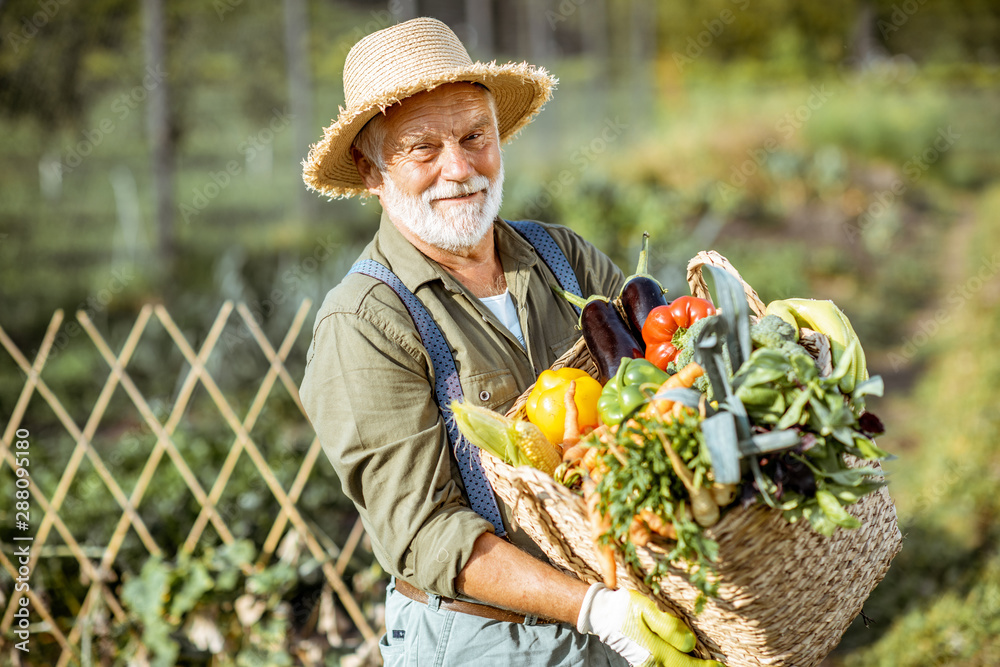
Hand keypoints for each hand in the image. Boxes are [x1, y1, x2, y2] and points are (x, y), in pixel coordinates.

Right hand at [576, 584, 723, 666]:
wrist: (601, 612)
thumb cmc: (625, 608)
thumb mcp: (647, 611)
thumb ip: (669, 628)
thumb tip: (690, 643)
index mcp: (656, 652)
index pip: (688, 666)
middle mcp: (653, 662)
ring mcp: (647, 662)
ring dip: (688, 666)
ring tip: (703, 664)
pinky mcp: (643, 659)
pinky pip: (666, 665)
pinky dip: (678, 664)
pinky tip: (684, 660)